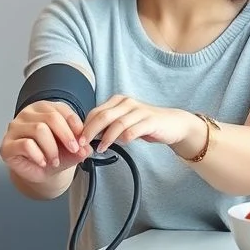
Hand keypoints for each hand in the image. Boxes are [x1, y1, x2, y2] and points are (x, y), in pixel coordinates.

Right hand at [0, 100, 93, 184]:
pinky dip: (39, 155)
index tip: (82, 140)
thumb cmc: (53, 155)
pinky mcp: (7, 144)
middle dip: (66, 136)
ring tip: (55, 160)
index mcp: (43, 108)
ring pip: (39, 130)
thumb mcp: (71, 150)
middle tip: (74, 150)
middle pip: (51, 118)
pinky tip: (43, 162)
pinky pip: (26, 145)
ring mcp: (15, 128)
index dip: (74, 124)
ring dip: (52, 149)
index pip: (61, 109)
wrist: (40, 172)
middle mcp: (27, 113)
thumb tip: (86, 148)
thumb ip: (80, 147)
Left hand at [81, 95, 197, 153]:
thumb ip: (108, 126)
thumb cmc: (145, 124)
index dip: (85, 125)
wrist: (172, 124)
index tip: (77, 139)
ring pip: (117, 123)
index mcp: (118, 101)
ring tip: (99, 148)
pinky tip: (120, 145)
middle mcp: (127, 103)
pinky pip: (133, 130)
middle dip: (90, 130)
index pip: (96, 111)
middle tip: (82, 143)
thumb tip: (88, 136)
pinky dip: (124, 138)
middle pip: (103, 116)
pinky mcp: (150, 122)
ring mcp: (139, 111)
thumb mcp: (124, 122)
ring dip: (106, 137)